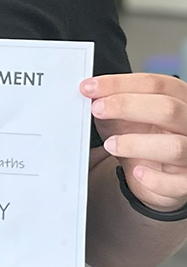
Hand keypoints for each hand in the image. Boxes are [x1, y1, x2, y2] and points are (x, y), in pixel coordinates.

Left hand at [83, 74, 186, 211]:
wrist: (157, 174)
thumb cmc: (144, 138)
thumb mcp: (127, 117)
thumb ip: (113, 104)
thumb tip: (91, 94)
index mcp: (180, 100)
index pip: (156, 84)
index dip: (120, 83)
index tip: (89, 87)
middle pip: (168, 108)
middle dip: (126, 106)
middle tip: (97, 109)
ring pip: (174, 146)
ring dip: (135, 144)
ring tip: (110, 145)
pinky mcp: (186, 182)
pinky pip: (177, 183)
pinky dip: (155, 179)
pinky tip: (136, 172)